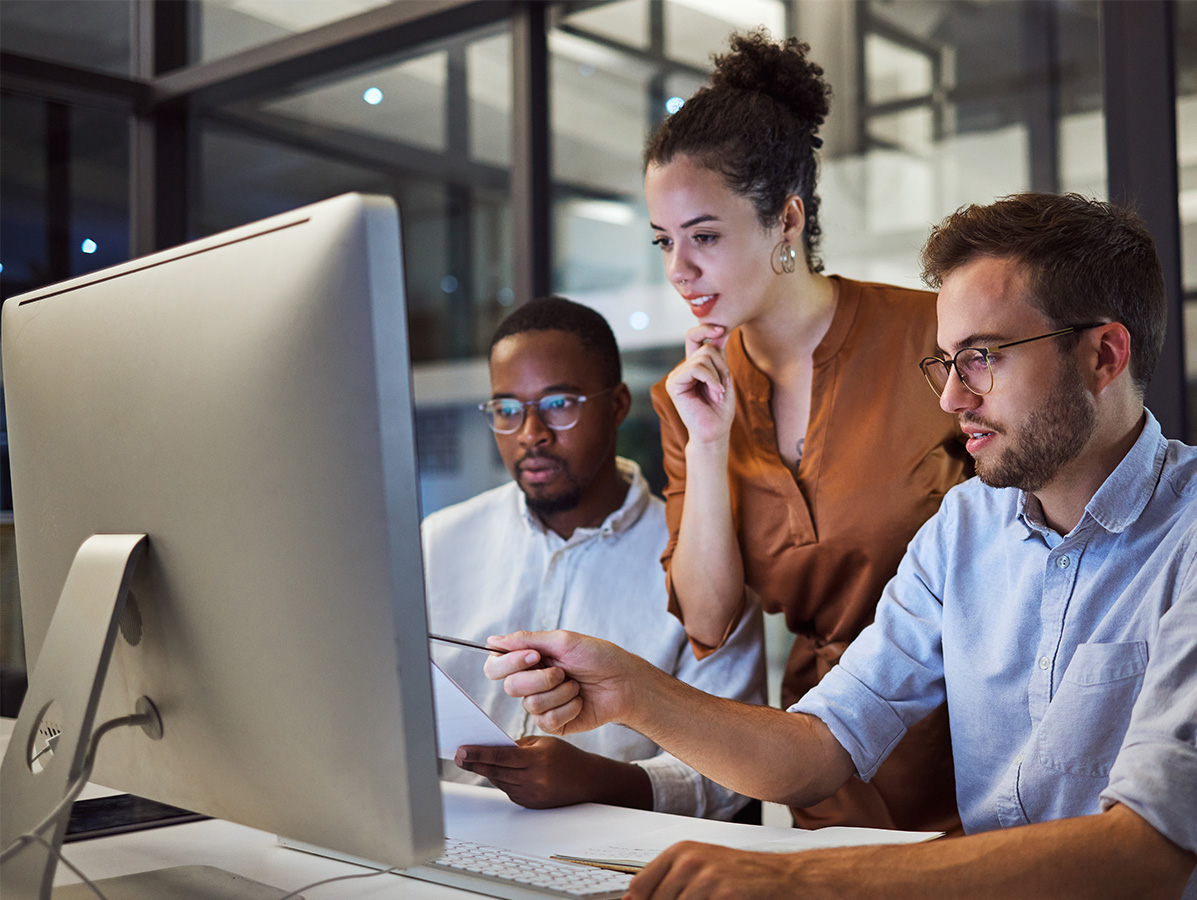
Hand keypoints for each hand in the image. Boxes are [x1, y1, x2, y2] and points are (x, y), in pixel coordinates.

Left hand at [453, 736, 650, 809]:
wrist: (587, 782)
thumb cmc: (565, 757)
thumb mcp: (543, 743)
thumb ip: (517, 746)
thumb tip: (491, 749)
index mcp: (537, 760)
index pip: (500, 756)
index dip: (478, 753)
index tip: (461, 750)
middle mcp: (533, 780)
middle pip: (495, 771)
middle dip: (475, 762)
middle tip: (458, 755)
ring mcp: (530, 795)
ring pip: (499, 781)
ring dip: (486, 770)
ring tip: (471, 759)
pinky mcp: (529, 804)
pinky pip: (508, 790)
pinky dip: (500, 779)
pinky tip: (493, 770)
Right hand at [482, 630, 641, 735]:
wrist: (624, 682)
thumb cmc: (598, 657)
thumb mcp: (563, 641)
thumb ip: (526, 641)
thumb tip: (492, 641)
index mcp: (529, 660)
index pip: (496, 665)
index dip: (508, 663)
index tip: (534, 656)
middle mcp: (531, 682)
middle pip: (510, 687)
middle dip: (539, 679)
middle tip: (562, 671)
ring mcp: (542, 704)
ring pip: (530, 704)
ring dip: (560, 692)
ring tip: (577, 685)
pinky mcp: (555, 723)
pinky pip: (547, 720)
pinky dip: (568, 707)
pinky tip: (580, 701)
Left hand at [628, 842, 803, 899]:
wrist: (783, 876)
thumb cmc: (741, 874)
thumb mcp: (701, 868)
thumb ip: (668, 882)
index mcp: (679, 851)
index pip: (639, 887)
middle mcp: (688, 860)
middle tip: (696, 899)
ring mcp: (705, 877)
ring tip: (711, 899)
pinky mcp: (722, 892)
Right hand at [665, 324, 734, 444]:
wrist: (714, 432)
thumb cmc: (720, 409)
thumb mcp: (723, 375)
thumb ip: (719, 355)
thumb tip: (721, 330)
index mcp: (692, 365)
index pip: (695, 337)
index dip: (706, 329)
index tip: (722, 330)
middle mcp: (682, 369)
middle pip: (705, 347)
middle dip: (722, 365)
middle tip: (724, 385)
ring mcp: (676, 376)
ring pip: (703, 357)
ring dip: (719, 375)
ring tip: (719, 393)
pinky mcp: (673, 384)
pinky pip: (696, 368)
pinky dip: (712, 380)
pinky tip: (716, 394)